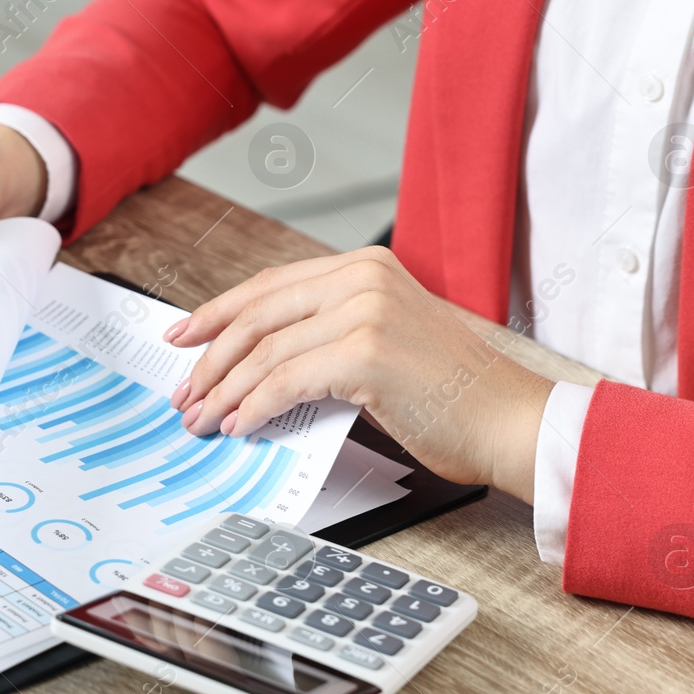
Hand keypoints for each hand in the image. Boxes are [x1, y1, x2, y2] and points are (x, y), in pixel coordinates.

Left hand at [164, 246, 554, 501]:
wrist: (510, 420)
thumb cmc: (453, 395)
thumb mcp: (384, 341)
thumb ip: (327, 336)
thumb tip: (256, 366)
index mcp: (365, 266)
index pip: (270, 285)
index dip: (218, 313)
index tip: (182, 338)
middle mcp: (362, 277)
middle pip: (257, 315)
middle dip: (210, 359)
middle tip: (184, 393)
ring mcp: (365, 311)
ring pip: (265, 352)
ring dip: (225, 392)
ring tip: (204, 419)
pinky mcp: (366, 352)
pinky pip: (286, 382)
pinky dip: (254, 408)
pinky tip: (241, 427)